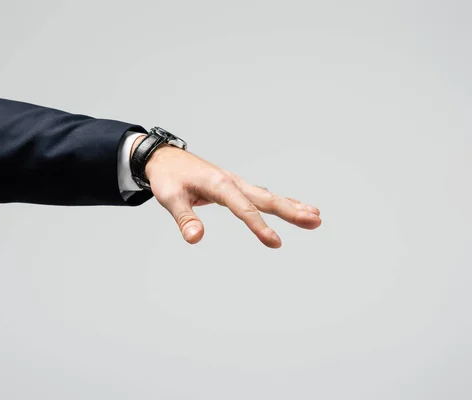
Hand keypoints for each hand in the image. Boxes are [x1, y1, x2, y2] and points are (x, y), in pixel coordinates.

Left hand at [132, 135, 321, 247]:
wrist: (165, 158)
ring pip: (268, 196)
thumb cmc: (167, 177)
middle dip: (291, 211)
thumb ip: (184, 218)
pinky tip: (295, 207)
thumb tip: (195, 238)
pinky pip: (261, 195)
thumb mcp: (170, 198)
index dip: (259, 227)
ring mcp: (236, 183)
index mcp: (219, 184)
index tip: (275, 243)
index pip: (243, 209)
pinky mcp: (234, 186)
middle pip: (266, 199)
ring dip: (292, 206)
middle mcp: (232, 182)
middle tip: (315, 221)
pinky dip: (280, 201)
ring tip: (316, 217)